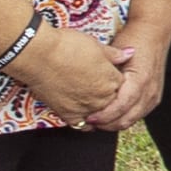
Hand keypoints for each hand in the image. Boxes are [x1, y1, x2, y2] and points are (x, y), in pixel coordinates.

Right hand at [11, 25, 126, 125]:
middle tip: (97, 86)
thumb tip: (131, 53)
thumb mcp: (96, 45)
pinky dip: (84, 121)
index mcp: (112, 80)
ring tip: (90, 99)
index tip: (107, 75)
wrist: (39, 55)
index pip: (123, 86)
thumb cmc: (67, 46)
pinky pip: (81, 125)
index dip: (114, 79)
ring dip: (98, 110)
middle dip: (108, 95)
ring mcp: (86, 108)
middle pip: (113, 101)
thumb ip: (115, 54)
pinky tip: (83, 115)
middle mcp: (102, 98)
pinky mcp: (68, 115)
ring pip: (100, 115)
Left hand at [89, 23, 170, 134]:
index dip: (104, 115)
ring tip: (97, 120)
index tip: (89, 117)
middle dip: (107, 124)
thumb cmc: (134, 39)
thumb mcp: (116, 53)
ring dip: (114, 124)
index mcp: (140, 80)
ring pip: (131, 120)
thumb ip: (106, 72)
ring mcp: (154, 95)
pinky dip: (123, 118)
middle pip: (126, 119)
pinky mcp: (154, 97)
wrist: (154, 32)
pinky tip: (110, 115)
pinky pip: (137, 115)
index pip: (121, 107)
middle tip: (88, 122)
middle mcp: (150, 91)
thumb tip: (87, 90)